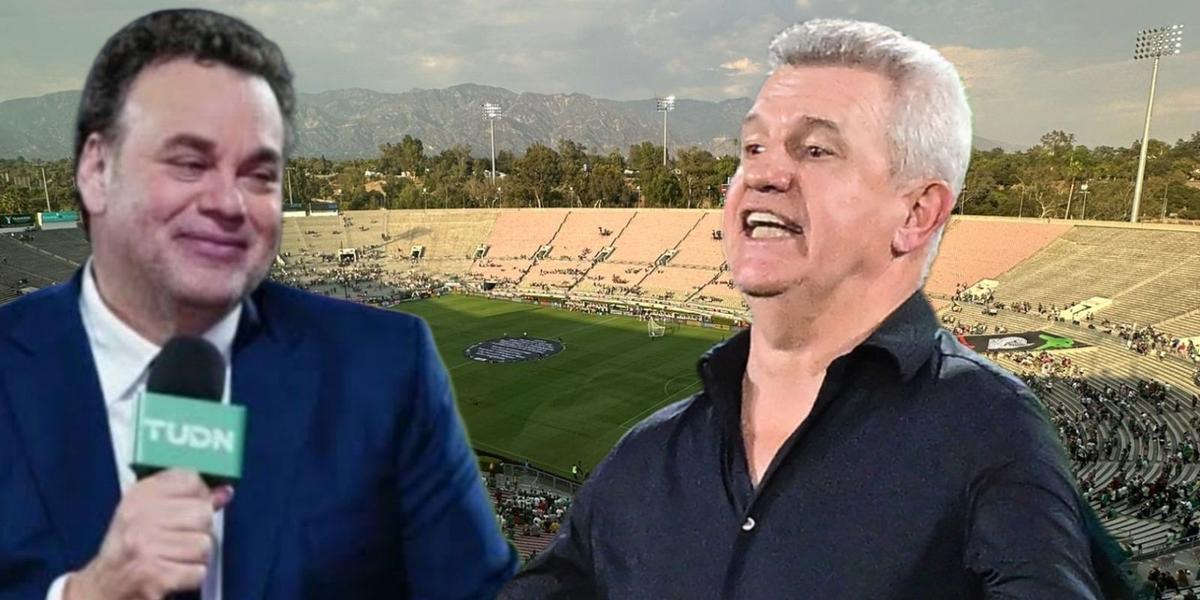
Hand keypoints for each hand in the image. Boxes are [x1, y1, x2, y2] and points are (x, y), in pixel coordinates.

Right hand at [64, 469, 232, 599]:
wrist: (103, 586)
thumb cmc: (129, 548)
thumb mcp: (150, 513)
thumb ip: (189, 500)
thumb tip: (224, 493)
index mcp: (139, 496)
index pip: (190, 479)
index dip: (200, 496)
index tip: (192, 507)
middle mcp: (139, 517)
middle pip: (203, 514)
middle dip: (199, 531)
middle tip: (179, 541)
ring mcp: (145, 545)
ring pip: (204, 544)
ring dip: (194, 557)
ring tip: (173, 558)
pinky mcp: (152, 574)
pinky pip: (197, 572)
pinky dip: (190, 577)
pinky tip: (172, 574)